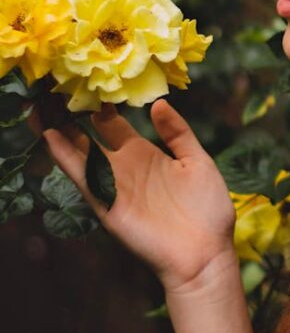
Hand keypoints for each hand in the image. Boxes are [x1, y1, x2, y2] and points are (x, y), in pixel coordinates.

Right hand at [28, 98, 237, 292]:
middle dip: (70, 115)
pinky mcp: (107, 205)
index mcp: (144, 154)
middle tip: (52, 88)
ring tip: (39, 106)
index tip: (86, 79)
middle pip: (88, 136)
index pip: (112, 124)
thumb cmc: (207, 210)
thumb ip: (178, 133)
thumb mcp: (197, 161)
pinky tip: (50, 137)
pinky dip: (66, 158)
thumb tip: (159, 103)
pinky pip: (84, 178)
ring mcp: (113, 185)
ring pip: (78, 153)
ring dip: (58, 132)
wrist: (206, 253)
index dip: (100, 104)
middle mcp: (123, 167)